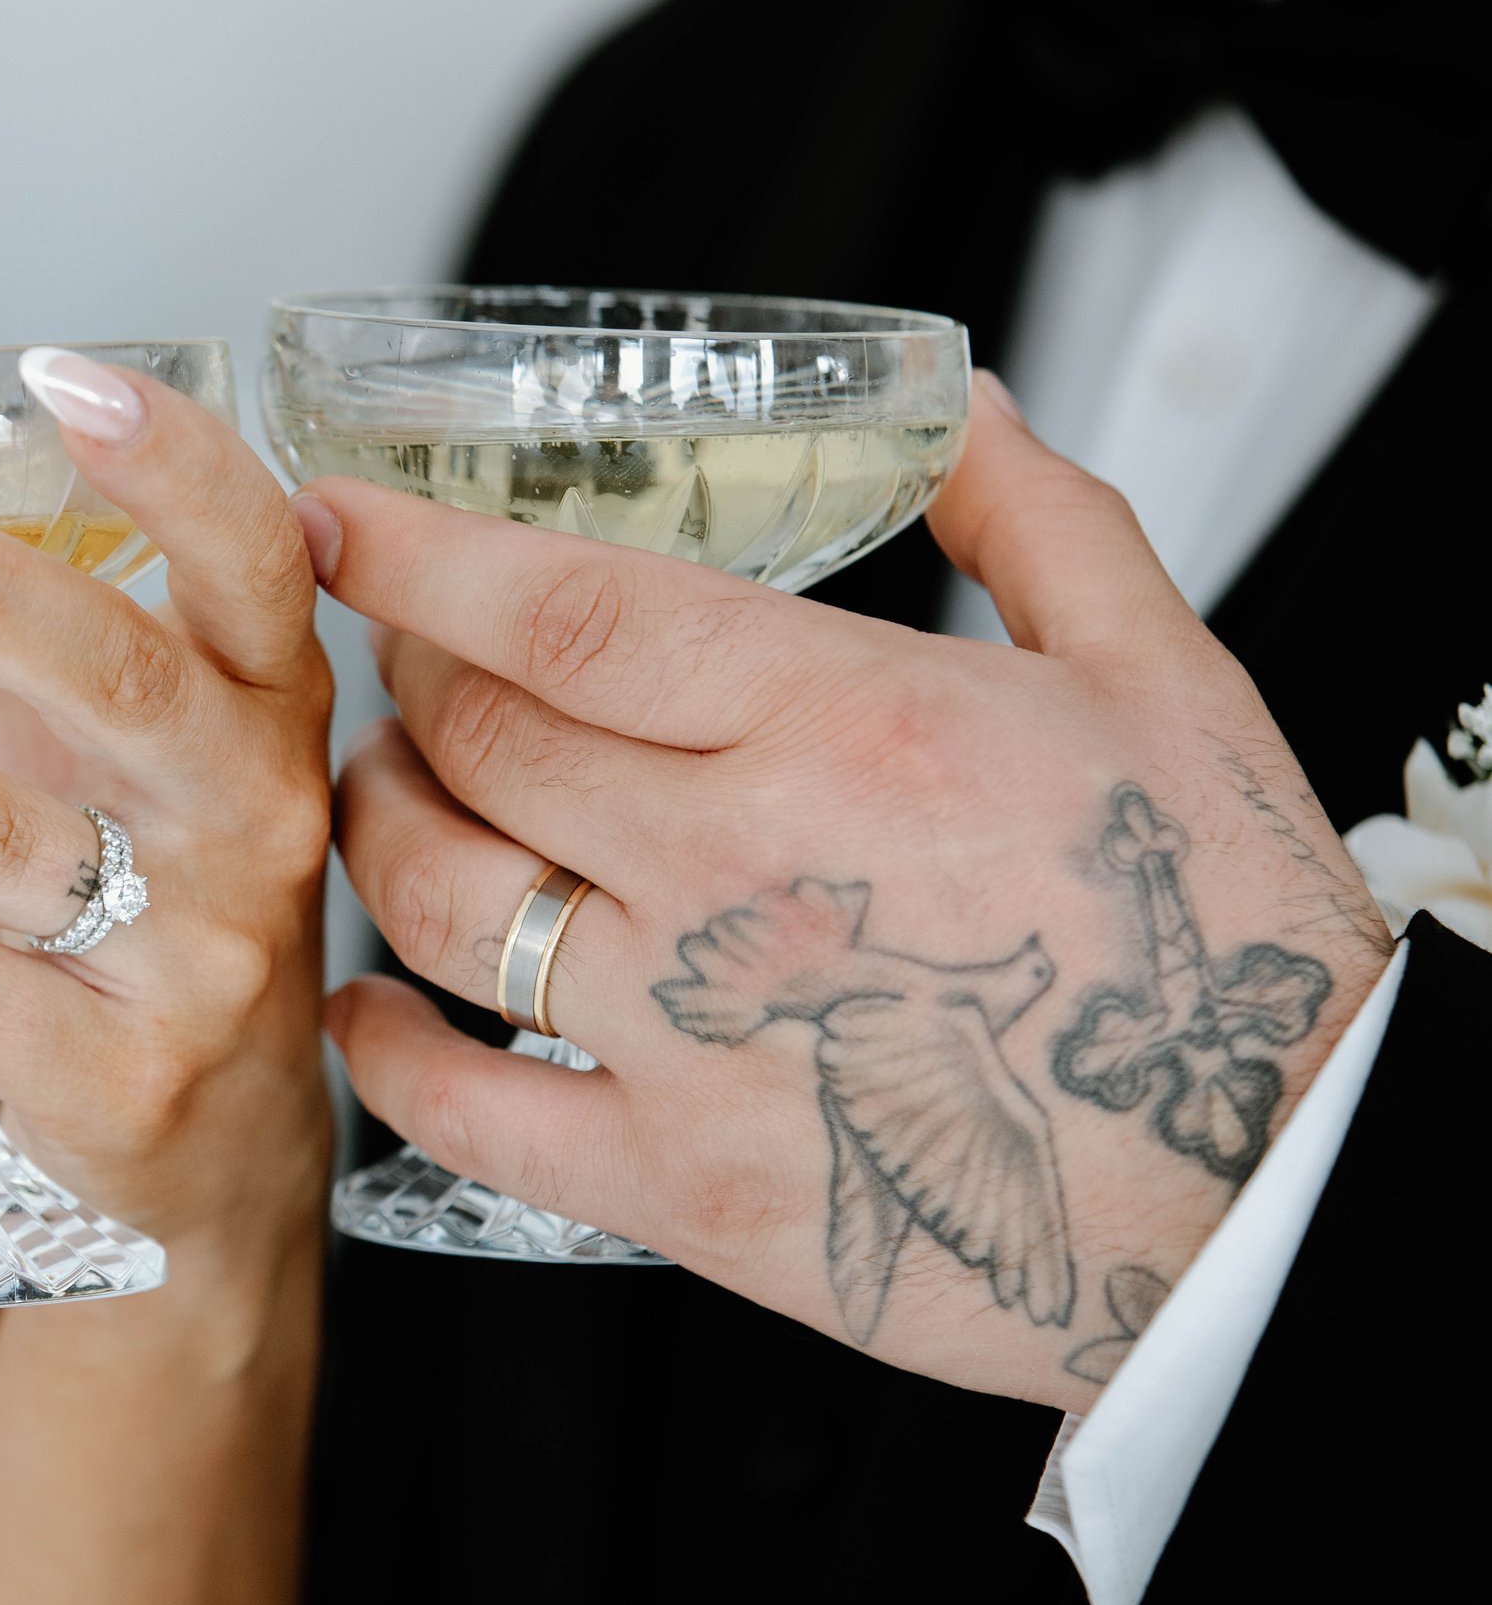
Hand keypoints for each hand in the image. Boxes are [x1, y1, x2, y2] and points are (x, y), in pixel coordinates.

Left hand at [0, 350, 333, 1265]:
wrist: (218, 1147)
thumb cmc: (144, 886)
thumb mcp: (107, 732)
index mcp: (268, 705)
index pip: (257, 559)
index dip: (174, 464)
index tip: (53, 372)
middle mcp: (255, 821)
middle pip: (122, 685)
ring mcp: (199, 959)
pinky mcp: (118, 1078)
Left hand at [315, 372, 1391, 1409]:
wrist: (1266, 1193)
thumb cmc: (1219, 942)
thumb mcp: (1167, 677)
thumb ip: (1038, 524)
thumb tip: (958, 410)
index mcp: (846, 726)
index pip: (564, 611)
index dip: (423, 555)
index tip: (339, 518)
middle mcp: (743, 873)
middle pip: (481, 741)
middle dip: (411, 674)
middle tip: (408, 654)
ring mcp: (698, 1040)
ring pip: (442, 901)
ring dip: (382, 827)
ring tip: (395, 790)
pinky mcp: (678, 1183)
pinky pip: (464, 1111)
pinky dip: (384, 1050)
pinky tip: (371, 1004)